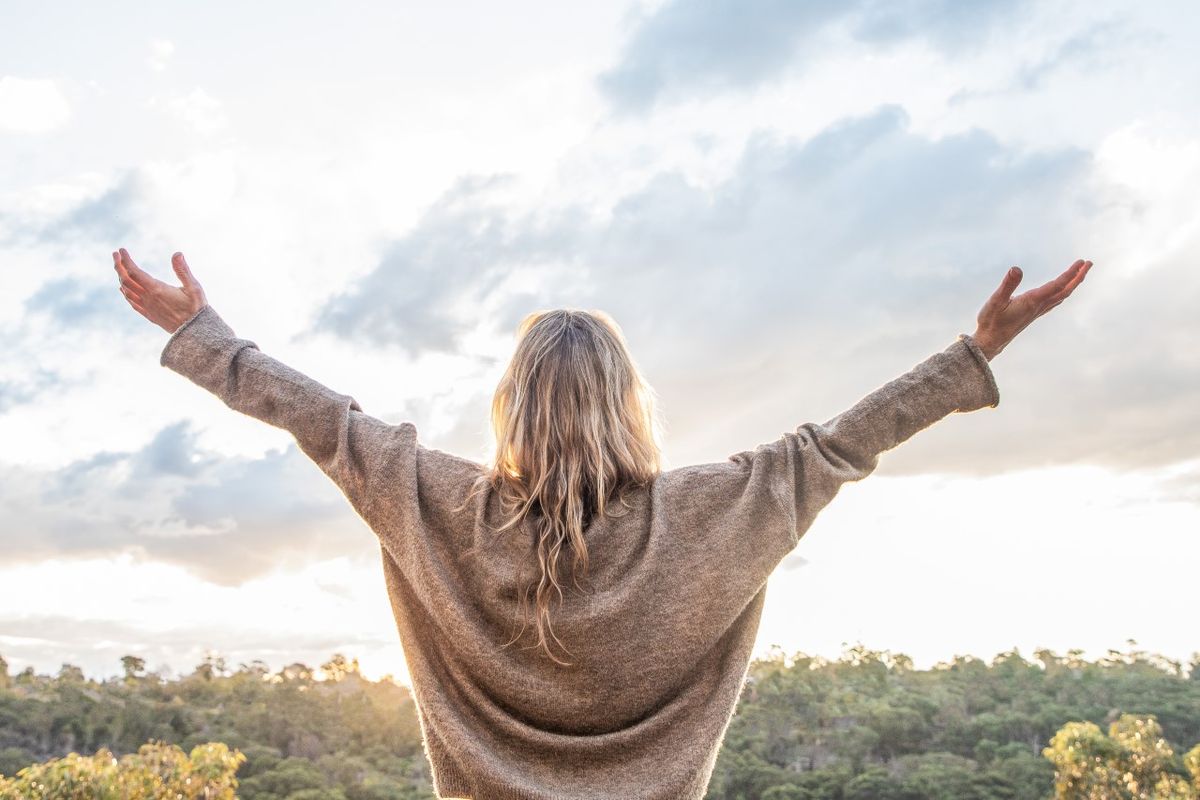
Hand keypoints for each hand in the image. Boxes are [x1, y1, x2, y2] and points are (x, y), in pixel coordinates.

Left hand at [113, 248, 208, 333]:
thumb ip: (183, 270)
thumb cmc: (196, 309)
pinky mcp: (149, 315)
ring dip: (121, 278)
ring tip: (120, 268)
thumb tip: (177, 253)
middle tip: (115, 254)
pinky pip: (131, 302)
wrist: (195, 333)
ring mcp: (147, 308)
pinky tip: (123, 289)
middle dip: (119, 266)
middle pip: (126, 280)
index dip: (126, 260)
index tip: (121, 250)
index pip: (134, 272)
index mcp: (156, 289)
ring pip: (126, 291)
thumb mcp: (194, 287)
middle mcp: (148, 298)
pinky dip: (124, 293)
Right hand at [972, 259, 1092, 359]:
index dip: (1070, 273)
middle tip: (1089, 263)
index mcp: (1032, 301)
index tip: (1082, 262)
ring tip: (1080, 273)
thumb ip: (1007, 285)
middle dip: (1078, 277)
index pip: (1057, 285)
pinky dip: (1063, 293)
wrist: (990, 341)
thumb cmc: (991, 321)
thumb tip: (1016, 269)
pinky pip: (1054, 302)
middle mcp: (1038, 307)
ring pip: (1061, 296)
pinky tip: (1062, 291)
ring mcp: (1037, 312)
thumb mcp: (996, 301)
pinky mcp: (1033, 314)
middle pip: (1065, 291)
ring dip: (1073, 284)